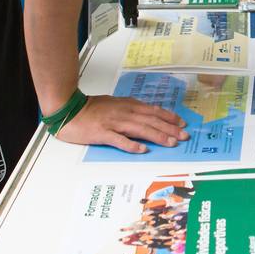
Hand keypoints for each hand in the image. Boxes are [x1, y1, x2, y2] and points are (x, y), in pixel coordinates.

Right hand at [55, 93, 188, 152]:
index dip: (169, 117)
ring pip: (140, 129)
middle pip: (151, 120)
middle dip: (170, 128)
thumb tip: (147, 115)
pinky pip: (120, 140)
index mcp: (128, 105)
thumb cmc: (92, 108)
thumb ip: (130, 109)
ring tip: (171, 143)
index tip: (182, 124)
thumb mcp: (115, 104)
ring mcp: (114, 123)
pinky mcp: (103, 133)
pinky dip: (131, 145)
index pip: (154, 111)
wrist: (70, 110)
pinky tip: (142, 149)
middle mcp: (125, 113)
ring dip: (157, 136)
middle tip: (184, 136)